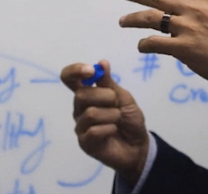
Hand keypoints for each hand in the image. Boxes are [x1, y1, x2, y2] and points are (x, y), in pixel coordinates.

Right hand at [60, 60, 149, 185]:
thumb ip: (110, 83)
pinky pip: (94, 131)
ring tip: (118, 120)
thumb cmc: (129, 119)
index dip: (75, 71)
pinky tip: (114, 131)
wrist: (138, 145)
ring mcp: (80, 126)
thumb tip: (102, 62)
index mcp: (87, 93)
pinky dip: (110, 128)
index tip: (91, 70)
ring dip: (111, 115)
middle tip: (117, 104)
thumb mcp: (123, 97)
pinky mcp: (84, 143)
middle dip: (105, 97)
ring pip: (90, 113)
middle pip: (81, 95)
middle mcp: (79, 108)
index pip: (69, 78)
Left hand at [118, 0, 207, 92]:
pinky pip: (154, 42)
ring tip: (122, 21)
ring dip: (133, 18)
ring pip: (151, 17)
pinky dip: (144, 44)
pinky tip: (141, 45)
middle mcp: (196, 8)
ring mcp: (188, 28)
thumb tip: (183, 4)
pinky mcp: (183, 49)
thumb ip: (204, 4)